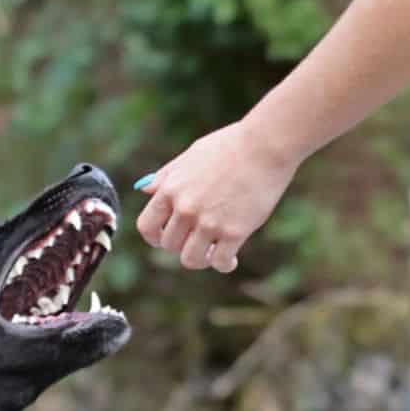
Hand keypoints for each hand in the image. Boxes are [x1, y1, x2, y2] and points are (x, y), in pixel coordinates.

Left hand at [133, 121, 301, 272]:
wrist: (265, 144)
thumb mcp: (190, 156)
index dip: (154, 237)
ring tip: (212, 253)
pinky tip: (231, 259)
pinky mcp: (234, 232)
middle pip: (170, 245)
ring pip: (191, 259)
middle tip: (197, 240)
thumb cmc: (230, 146)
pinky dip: (224, 265)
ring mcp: (208, 222)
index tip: (164, 238)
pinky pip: (220, 262)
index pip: (146, 226)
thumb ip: (166, 176)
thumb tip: (143, 188)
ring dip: (200, 260)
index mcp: (170, 189)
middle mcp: (185, 208)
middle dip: (181, 245)